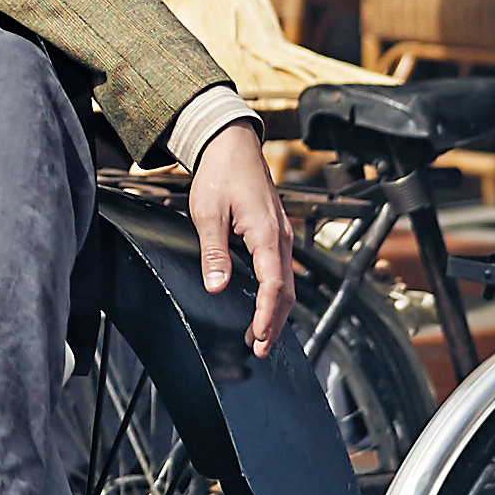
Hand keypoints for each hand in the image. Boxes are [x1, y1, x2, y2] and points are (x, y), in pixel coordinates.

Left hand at [181, 124, 299, 354]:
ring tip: (259, 337)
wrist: (232, 144)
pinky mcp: (275, 234)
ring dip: (275, 312)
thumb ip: (214, 252)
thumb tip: (217, 287)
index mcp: (265, 233)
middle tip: (259, 350)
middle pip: (286, 291)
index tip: (257, 337)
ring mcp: (280, 235)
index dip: (266, 315)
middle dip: (274, 323)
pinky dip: (275, 295)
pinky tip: (263, 306)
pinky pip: (281, 271)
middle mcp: (280, 237)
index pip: (273, 284)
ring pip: (286, 282)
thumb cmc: (221, 174)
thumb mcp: (207, 213)